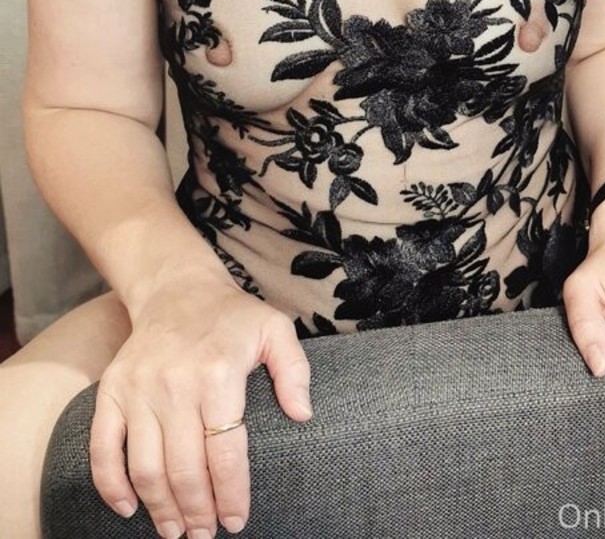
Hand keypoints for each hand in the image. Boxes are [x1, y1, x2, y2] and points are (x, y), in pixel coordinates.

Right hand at [89, 270, 311, 536]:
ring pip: (145, 467)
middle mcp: (175, 384)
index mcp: (219, 373)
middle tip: (205, 535)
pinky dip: (111, 485)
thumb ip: (294, 370)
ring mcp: (138, 389)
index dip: (231, 493)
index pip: (225, 450)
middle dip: (196, 512)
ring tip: (176, 531)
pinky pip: (103, 448)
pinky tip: (128, 509)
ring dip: (159, 508)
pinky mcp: (111, 391)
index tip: (236, 521)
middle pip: (183, 468)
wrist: (177, 288)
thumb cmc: (232, 316)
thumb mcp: (275, 329)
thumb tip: (303, 415)